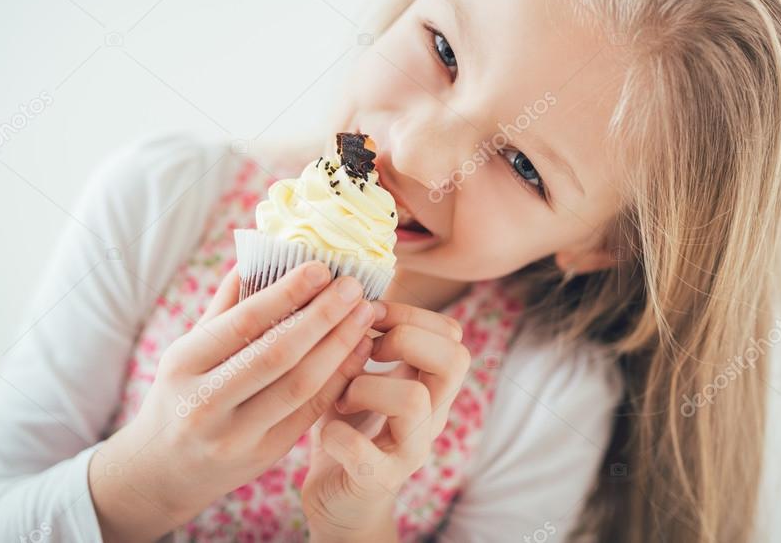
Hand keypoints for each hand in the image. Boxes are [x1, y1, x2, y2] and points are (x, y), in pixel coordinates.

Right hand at [89, 261, 382, 542]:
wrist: (162, 473)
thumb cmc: (181, 395)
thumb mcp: (188, 350)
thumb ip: (226, 306)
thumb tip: (261, 251)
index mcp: (184, 364)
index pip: (243, 323)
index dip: (286, 294)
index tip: (321, 268)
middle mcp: (205, 403)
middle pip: (277, 354)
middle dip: (323, 316)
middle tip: (354, 286)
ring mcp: (236, 435)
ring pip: (301, 385)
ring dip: (340, 345)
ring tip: (365, 313)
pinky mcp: (264, 457)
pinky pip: (310, 411)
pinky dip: (339, 377)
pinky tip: (358, 350)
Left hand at [301, 301, 468, 541]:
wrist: (340, 498)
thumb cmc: (346, 423)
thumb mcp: (355, 372)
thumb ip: (357, 335)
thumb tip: (344, 281)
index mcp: (429, 381)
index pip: (451, 333)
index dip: (410, 313)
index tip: (367, 314)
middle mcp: (432, 412)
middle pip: (455, 358)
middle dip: (403, 339)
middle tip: (366, 350)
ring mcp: (412, 448)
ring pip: (416, 400)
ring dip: (367, 385)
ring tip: (342, 395)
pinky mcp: (381, 479)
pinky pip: (367, 453)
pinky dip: (338, 434)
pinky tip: (326, 429)